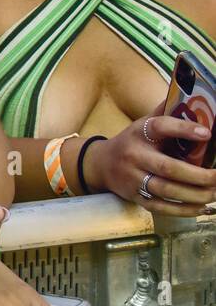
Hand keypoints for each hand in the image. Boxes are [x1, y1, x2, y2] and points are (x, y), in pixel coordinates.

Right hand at [83, 114, 215, 216]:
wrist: (100, 165)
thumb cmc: (132, 142)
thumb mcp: (143, 123)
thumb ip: (165, 112)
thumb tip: (192, 94)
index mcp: (139, 133)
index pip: (160, 127)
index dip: (183, 129)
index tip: (207, 133)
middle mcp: (134, 156)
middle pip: (167, 168)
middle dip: (198, 175)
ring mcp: (133, 179)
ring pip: (166, 191)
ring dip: (195, 194)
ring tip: (215, 192)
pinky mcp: (135, 197)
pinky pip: (161, 207)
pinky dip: (184, 210)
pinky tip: (202, 206)